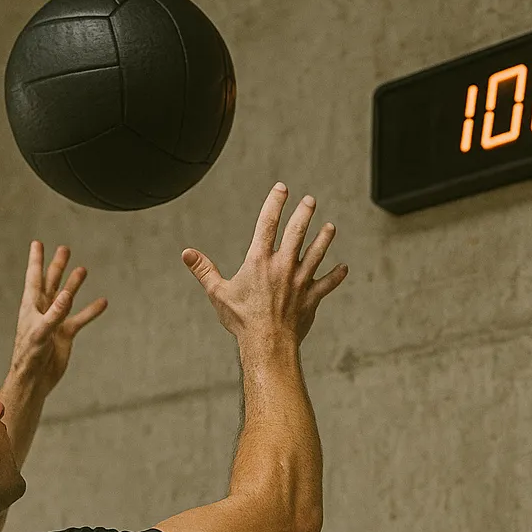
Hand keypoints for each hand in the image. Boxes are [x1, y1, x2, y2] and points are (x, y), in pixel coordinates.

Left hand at [10, 240, 107, 390]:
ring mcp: (55, 321)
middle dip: (57, 266)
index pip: (34, 277)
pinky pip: (80, 319)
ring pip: (66, 298)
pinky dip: (90, 311)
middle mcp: (43, 310)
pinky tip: (102, 302)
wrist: (35, 379)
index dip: (36, 260)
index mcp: (31, 306)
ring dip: (74, 284)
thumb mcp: (41, 332)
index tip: (37, 243)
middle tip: (65, 249)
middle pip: (51, 282)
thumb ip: (54, 313)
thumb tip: (66, 294)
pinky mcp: (65, 334)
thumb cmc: (30, 356)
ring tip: (82, 270)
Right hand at [180, 182, 347, 344]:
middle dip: (304, 213)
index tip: (282, 188)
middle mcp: (283, 266)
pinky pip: (327, 283)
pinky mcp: (311, 297)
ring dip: (324, 238)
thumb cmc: (242, 320)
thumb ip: (204, 270)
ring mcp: (300, 281)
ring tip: (330, 227)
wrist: (267, 343)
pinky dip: (336, 276)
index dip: (275, 202)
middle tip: (310, 200)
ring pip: (317, 253)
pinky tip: (344, 268)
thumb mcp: (218, 293)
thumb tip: (186, 253)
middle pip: (297, 232)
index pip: (268, 223)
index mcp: (259, 261)